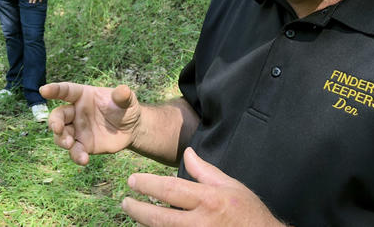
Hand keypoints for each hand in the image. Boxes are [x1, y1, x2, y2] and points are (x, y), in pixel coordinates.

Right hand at [40, 83, 141, 165]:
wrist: (131, 129)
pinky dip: (76, 156)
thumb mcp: (127, 100)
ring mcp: (77, 130)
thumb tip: (123, 91)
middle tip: (57, 128)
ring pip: (61, 135)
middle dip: (54, 122)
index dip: (55, 90)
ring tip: (69, 144)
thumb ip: (123, 96)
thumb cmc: (125, 108)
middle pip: (58, 115)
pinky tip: (84, 160)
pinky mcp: (83, 145)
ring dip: (61, 140)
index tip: (44, 90)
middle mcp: (76, 112)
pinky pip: (74, 151)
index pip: (66, 91)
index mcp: (83, 96)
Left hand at [122, 147, 284, 226]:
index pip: (170, 190)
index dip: (148, 185)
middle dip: (137, 210)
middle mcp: (201, 222)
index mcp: (208, 200)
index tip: (132, 180)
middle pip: (159, 218)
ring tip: (136, 216)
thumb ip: (205, 171)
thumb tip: (187, 152)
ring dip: (146, 225)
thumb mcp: (230, 186)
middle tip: (125, 201)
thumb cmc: (248, 212)